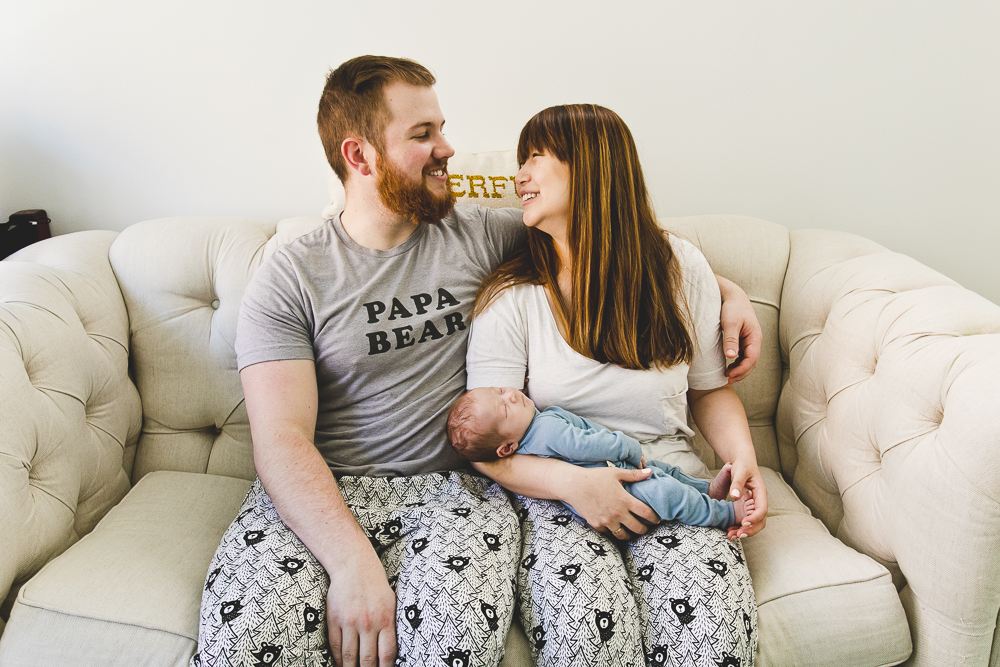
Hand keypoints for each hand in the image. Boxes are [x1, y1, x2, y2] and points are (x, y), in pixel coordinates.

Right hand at [326, 552, 396, 666]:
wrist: (354, 565)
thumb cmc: (376, 587)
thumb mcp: (391, 604)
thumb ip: (390, 628)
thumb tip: (390, 654)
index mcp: (386, 619)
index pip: (387, 654)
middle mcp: (368, 622)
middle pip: (368, 660)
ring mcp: (350, 622)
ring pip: (349, 657)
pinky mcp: (334, 619)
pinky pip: (336, 646)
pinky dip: (338, 659)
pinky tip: (342, 664)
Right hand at [562, 466, 656, 537]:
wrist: (574, 485)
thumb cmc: (595, 477)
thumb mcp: (615, 473)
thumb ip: (634, 475)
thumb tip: (650, 471)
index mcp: (624, 500)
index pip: (646, 513)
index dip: (654, 518)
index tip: (656, 519)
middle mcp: (617, 513)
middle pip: (638, 528)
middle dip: (644, 529)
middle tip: (646, 527)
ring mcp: (607, 521)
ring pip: (624, 535)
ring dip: (630, 534)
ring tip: (632, 530)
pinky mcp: (597, 525)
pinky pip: (609, 534)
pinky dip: (614, 532)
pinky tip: (616, 527)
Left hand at [718, 278, 761, 382]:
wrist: (733, 297)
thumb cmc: (733, 308)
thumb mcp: (730, 323)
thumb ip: (731, 339)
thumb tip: (731, 356)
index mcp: (755, 337)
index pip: (752, 359)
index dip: (742, 369)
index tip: (730, 375)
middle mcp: (755, 341)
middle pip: (752, 362)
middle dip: (741, 373)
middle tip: (728, 379)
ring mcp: (750, 341)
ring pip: (748, 360)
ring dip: (740, 370)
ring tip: (727, 376)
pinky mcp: (743, 340)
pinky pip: (743, 356)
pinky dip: (737, 363)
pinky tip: (729, 367)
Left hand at [726, 460, 767, 538]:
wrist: (742, 463)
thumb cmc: (742, 466)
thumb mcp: (739, 472)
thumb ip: (737, 483)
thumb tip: (734, 495)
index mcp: (761, 493)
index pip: (762, 509)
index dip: (754, 518)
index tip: (744, 523)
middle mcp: (759, 501)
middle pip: (760, 520)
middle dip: (751, 530)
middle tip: (738, 535)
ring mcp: (754, 506)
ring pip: (754, 524)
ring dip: (745, 532)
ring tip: (731, 536)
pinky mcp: (747, 508)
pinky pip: (746, 521)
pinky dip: (739, 527)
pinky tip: (730, 530)